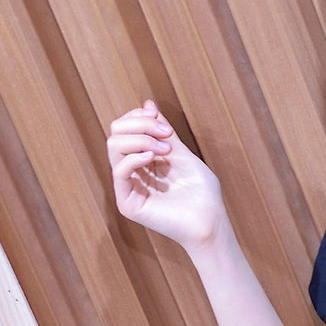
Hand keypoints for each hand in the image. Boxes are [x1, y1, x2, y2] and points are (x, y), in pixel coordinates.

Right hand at [107, 101, 224, 252]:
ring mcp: (127, 187)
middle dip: (140, 124)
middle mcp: (131, 172)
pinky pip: (119, 171)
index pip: (124, 129)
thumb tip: (147, 104)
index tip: (161, 120)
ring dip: (141, 139)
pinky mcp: (128, 203)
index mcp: (142, 160)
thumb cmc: (202, 192)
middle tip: (167, 133)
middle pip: (115, 134)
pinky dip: (135, 157)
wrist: (211, 221)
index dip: (138, 117)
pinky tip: (154, 157)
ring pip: (114, 147)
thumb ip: (163, 131)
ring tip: (166, 148)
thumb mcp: (181, 153)